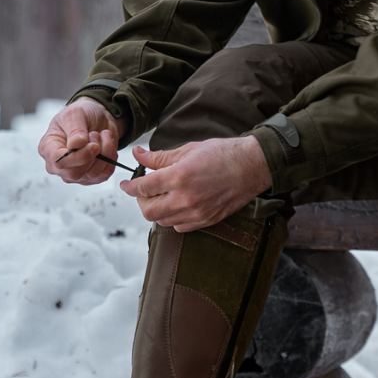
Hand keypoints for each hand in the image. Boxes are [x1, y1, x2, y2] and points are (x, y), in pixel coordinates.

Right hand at [38, 97, 125, 184]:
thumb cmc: (81, 115)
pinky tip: (106, 144)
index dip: (77, 156)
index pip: (59, 162)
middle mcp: (59, 165)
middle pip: (74, 174)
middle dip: (91, 155)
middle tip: (95, 135)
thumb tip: (76, 145)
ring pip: (92, 174)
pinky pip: (104, 174)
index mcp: (49, 148)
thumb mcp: (75, 113)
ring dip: (104, 152)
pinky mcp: (92, 177)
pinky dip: (111, 157)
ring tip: (101, 135)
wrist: (97, 118)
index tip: (92, 144)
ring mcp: (76, 173)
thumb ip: (74, 128)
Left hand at [119, 136, 272, 230]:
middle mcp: (185, 198)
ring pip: (162, 221)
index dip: (129, 187)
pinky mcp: (206, 221)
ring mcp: (196, 213)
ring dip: (156, 210)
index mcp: (179, 176)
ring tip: (162, 196)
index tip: (125, 185)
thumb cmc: (222, 154)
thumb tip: (138, 155)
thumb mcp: (188, 149)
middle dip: (141, 201)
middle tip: (144, 191)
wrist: (251, 167)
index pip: (143, 188)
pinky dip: (172, 219)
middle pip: (148, 211)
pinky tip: (177, 206)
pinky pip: (179, 227)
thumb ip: (160, 157)